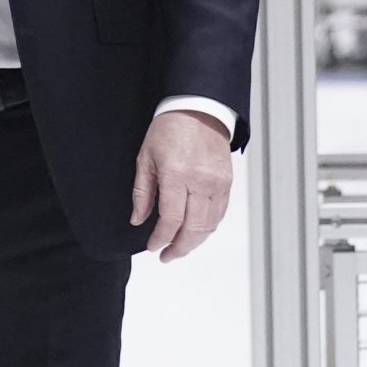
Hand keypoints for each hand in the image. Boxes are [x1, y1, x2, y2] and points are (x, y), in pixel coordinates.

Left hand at [130, 108, 232, 262]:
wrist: (198, 110)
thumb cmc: (168, 129)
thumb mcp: (146, 157)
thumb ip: (142, 192)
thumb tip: (138, 219)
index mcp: (176, 174)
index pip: (171, 219)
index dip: (161, 239)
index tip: (153, 248)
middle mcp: (200, 182)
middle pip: (193, 228)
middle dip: (179, 248)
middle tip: (166, 256)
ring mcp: (217, 183)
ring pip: (209, 225)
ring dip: (194, 242)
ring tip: (179, 248)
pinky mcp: (227, 183)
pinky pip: (220, 214)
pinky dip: (208, 228)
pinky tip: (196, 233)